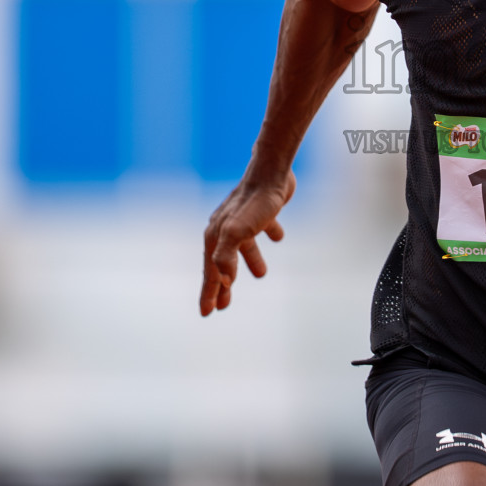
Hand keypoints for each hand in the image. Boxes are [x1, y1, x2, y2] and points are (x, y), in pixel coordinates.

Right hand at [199, 169, 295, 315]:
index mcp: (216, 236)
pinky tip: (278, 238)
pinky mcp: (260, 210)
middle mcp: (225, 229)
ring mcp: (242, 219)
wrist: (272, 172)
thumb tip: (223, 279)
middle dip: (223, 285)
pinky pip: (262, 227)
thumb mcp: (238, 232)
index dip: (208, 294)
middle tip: (224, 305)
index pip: (210, 273)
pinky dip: (268, 235)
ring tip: (261, 274)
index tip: (207, 313)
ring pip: (244, 246)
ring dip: (250, 261)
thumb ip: (227, 255)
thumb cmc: (254, 204)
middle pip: (222, 263)